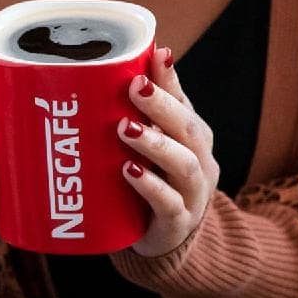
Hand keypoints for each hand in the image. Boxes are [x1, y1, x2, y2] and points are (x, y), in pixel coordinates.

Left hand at [117, 47, 219, 258]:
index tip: (157, 55)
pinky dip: (151, 187)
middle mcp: (200, 160)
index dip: (171, 79)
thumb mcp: (147, 148)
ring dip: (155, 144)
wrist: (166, 242)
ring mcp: (194, 193)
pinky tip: (130, 172)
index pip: (184, 102)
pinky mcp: (179, 222)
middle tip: (135, 87)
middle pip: (187, 129)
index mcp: (192, 136)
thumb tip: (97, 73)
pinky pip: (169, 203)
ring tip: (125, 128)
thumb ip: (133, 118)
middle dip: (162, 106)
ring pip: (183, 165)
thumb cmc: (152, 183)